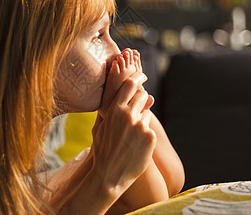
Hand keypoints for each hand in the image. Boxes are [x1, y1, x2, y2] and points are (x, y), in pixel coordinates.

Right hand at [90, 49, 156, 192]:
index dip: (138, 77)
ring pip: (146, 112)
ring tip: (131, 134)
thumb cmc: (102, 150)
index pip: (130, 84)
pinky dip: (145, 133)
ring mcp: (140, 125)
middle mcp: (128, 114)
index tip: (142, 75)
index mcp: (114, 109)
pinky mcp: (150, 137)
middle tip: (140, 103)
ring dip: (141, 118)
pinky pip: (149, 128)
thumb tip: (117, 93)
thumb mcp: (99, 126)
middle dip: (142, 98)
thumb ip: (109, 109)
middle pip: (142, 95)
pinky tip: (136, 144)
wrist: (109, 174)